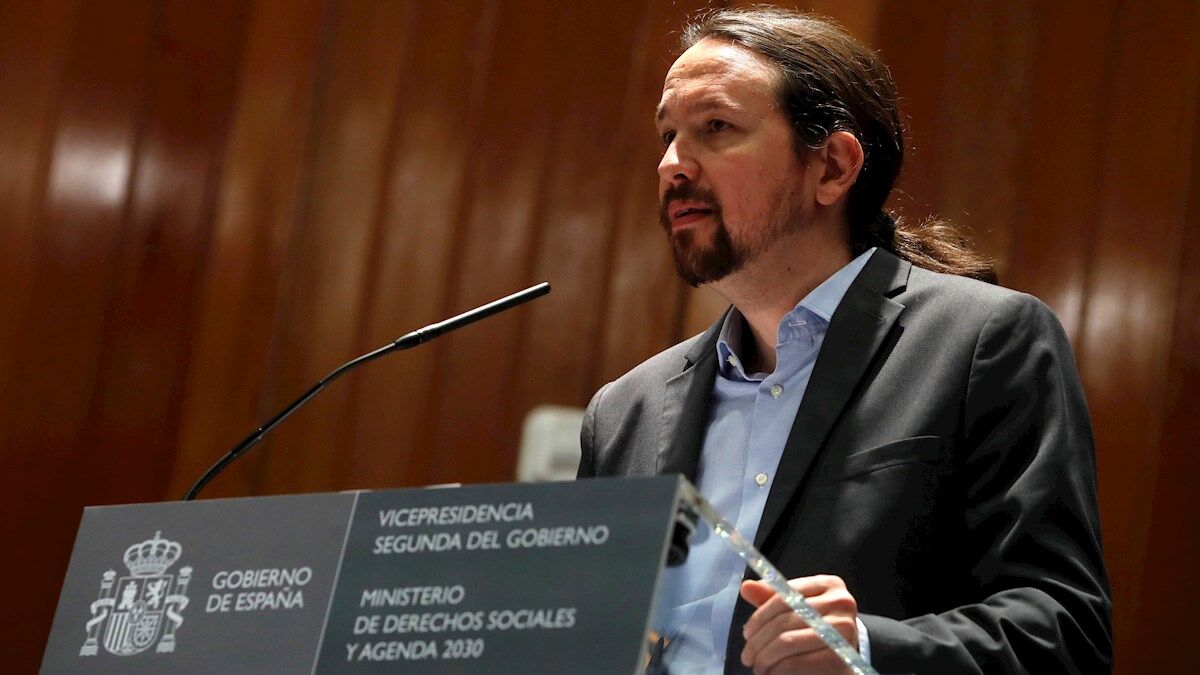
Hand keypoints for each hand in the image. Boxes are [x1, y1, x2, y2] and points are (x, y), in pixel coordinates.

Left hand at [739, 574, 857, 674]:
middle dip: (758, 640)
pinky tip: (771, 672)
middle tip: (747, 655)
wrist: (847, 656)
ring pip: (787, 641)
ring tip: (757, 664)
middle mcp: (841, 603)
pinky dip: (777, 669)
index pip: (784, 597)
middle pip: (784, 620)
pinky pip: (796, 662)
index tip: (747, 632)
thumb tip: (746, 587)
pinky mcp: (841, 656)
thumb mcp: (798, 609)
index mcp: (829, 585)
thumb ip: (772, 598)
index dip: (760, 616)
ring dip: (765, 656)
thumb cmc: (818, 629)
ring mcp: (843, 629)